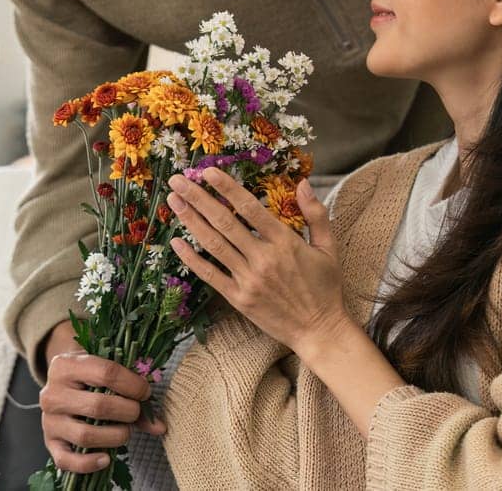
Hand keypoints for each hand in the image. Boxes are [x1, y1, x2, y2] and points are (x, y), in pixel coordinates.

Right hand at [38, 320, 165, 476]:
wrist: (60, 384)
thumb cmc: (89, 377)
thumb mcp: (106, 373)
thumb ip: (133, 395)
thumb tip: (160, 426)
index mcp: (66, 366)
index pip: (106, 372)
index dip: (133, 385)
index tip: (145, 392)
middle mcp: (52, 393)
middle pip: (98, 406)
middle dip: (127, 411)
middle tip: (135, 412)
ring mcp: (48, 420)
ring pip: (85, 435)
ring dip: (115, 437)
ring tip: (125, 432)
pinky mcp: (49, 442)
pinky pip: (66, 460)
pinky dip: (89, 463)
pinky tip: (107, 458)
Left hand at [167, 166, 350, 354]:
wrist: (319, 330)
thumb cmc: (325, 287)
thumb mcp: (328, 247)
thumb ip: (316, 213)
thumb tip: (303, 183)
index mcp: (285, 242)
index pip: (250, 208)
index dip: (227, 188)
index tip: (208, 171)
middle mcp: (263, 259)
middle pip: (224, 223)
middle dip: (199, 198)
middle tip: (178, 180)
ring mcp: (249, 280)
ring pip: (214, 245)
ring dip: (191, 221)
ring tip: (173, 201)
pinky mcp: (239, 299)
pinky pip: (211, 276)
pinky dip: (192, 259)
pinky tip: (176, 242)